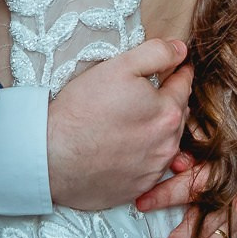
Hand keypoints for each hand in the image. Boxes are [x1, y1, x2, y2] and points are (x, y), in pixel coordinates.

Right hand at [47, 37, 191, 211]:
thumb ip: (156, 54)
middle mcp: (167, 145)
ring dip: (160, 130)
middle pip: (179, 115)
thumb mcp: (119, 67)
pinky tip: (125, 146)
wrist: (52, 155)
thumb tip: (181, 49)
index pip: (184, 85)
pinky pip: (150, 167)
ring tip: (137, 120)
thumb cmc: (83, 108)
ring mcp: (153, 170)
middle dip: (171, 102)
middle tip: (152, 93)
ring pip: (167, 143)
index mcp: (168, 112)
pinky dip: (145, 154)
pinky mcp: (137, 187)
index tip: (176, 67)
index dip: (179, 72)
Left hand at [137, 105, 236, 237]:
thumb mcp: (210, 120)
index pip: (194, 183)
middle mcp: (230, 191)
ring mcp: (235, 207)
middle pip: (207, 221)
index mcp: (222, 166)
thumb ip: (194, 132)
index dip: (168, 193)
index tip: (141, 203)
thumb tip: (180, 150)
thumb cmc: (226, 124)